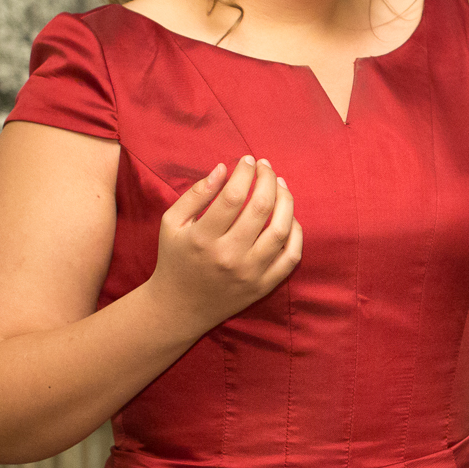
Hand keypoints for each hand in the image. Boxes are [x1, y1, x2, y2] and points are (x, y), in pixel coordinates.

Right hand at [145, 155, 302, 335]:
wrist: (180, 307)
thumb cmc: (175, 258)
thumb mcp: (172, 223)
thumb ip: (197, 194)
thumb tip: (224, 168)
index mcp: (203, 238)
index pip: (233, 196)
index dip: (245, 172)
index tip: (248, 160)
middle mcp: (229, 256)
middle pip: (261, 208)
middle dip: (267, 179)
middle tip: (266, 166)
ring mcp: (250, 273)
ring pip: (282, 230)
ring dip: (286, 201)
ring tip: (280, 185)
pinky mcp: (264, 286)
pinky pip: (291, 257)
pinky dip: (296, 233)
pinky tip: (289, 217)